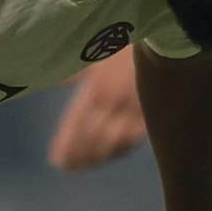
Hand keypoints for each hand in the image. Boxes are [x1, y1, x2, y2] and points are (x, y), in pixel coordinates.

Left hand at [49, 52, 145, 172]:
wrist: (160, 42)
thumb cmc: (121, 42)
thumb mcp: (93, 51)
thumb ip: (72, 71)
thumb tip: (51, 80)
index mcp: (97, 88)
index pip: (77, 123)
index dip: (67, 143)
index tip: (57, 160)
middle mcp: (115, 104)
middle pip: (94, 138)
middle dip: (80, 155)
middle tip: (68, 168)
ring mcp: (135, 112)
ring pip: (114, 144)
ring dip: (99, 157)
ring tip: (86, 165)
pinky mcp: (152, 115)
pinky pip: (134, 139)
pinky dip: (121, 150)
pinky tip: (111, 154)